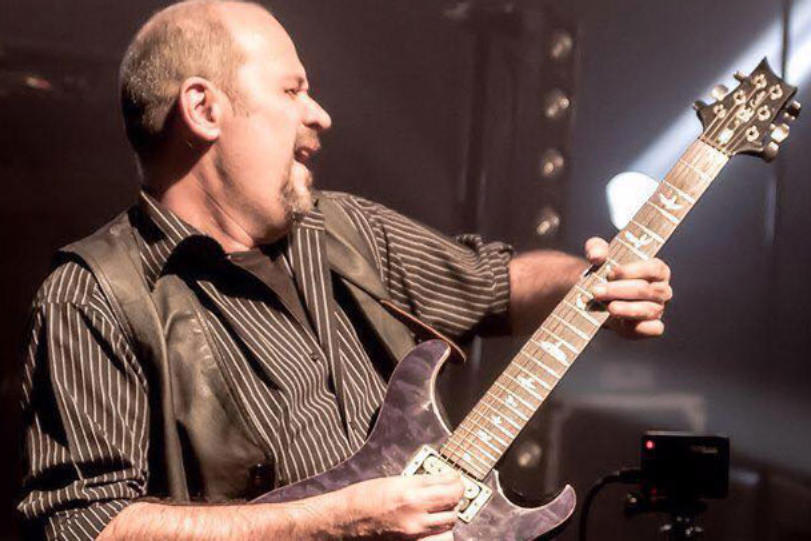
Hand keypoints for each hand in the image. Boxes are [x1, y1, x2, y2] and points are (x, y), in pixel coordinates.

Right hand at [334, 473, 463, 539]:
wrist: (343, 521)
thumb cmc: (360, 499)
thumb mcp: (392, 482)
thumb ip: (417, 483)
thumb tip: (437, 481)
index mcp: (410, 491)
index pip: (448, 484)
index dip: (455, 481)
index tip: (455, 479)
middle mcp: (415, 512)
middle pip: (453, 503)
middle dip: (454, 496)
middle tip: (450, 491)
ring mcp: (414, 531)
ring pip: (449, 522)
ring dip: (448, 514)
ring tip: (440, 508)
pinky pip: (436, 536)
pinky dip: (438, 530)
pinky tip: (432, 524)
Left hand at [584, 237, 671, 338]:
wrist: (597, 297)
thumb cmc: (604, 272)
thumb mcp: (597, 254)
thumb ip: (596, 248)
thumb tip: (597, 256)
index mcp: (656, 270)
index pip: (654, 268)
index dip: (632, 271)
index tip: (610, 273)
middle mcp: (662, 290)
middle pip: (648, 290)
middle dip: (620, 291)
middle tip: (597, 291)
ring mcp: (658, 309)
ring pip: (649, 310)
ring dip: (626, 309)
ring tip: (607, 307)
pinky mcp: (650, 327)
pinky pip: (654, 329)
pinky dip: (639, 327)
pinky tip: (620, 322)